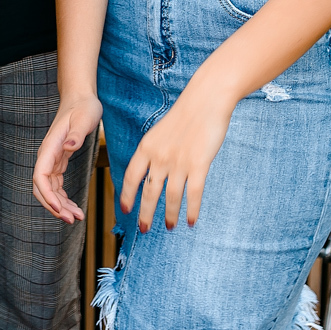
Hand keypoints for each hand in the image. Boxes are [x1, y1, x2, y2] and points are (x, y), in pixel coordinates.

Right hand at [33, 90, 102, 223]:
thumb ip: (77, 133)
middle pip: (42, 187)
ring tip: (76, 217)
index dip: (48, 195)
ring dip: (60, 205)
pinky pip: (56, 185)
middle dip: (54, 206)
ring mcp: (52, 160)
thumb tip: (68, 146)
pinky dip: (63, 198)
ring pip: (49, 189)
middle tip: (72, 219)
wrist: (80, 98)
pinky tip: (74, 206)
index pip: (40, 176)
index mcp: (51, 147)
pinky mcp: (58, 162)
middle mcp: (47, 155)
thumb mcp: (85, 117)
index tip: (60, 208)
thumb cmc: (84, 106)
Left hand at [118, 85, 234, 231]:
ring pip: (171, 197)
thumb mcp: (160, 131)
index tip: (124, 210)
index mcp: (147, 147)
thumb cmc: (186, 114)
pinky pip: (193, 194)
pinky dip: (192, 210)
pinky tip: (191, 221)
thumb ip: (154, 151)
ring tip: (169, 227)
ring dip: (169, 215)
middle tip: (143, 229)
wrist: (206, 100)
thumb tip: (152, 171)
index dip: (127, 195)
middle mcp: (159, 157)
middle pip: (149, 192)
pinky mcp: (199, 165)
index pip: (131, 177)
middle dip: (145, 213)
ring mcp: (179, 162)